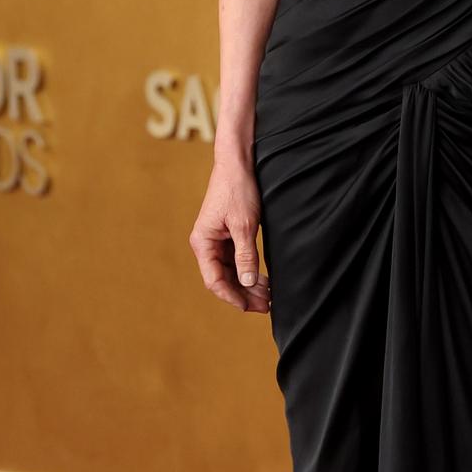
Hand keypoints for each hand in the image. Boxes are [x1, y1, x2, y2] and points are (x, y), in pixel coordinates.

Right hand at [189, 156, 270, 313]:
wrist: (238, 164)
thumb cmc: (238, 190)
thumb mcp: (244, 224)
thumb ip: (245, 255)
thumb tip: (246, 283)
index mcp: (203, 243)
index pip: (215, 280)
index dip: (232, 297)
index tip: (251, 307)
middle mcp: (206, 244)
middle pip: (223, 279)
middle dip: (244, 294)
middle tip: (267, 306)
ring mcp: (216, 241)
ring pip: (230, 272)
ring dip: (248, 285)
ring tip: (268, 297)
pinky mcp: (226, 236)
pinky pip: (235, 261)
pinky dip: (249, 271)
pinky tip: (263, 280)